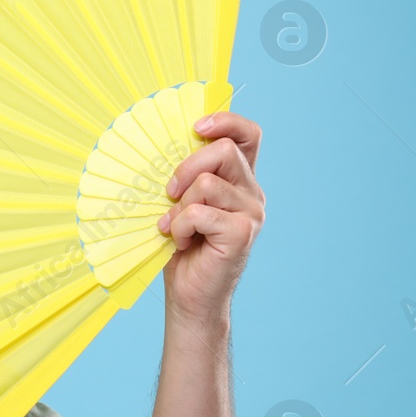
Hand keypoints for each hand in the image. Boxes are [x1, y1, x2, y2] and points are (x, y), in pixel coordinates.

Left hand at [157, 111, 265, 324]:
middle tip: (169, 193)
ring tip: (175, 227)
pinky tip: (179, 242)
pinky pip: (198, 212)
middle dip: (186, 167)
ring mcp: (251, 213)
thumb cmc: (181, 248)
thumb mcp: (180, 203)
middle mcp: (251, 193)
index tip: (197, 126)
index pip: (248, 135)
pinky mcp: (242, 233)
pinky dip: (178, 226)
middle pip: (223, 151)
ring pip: (207, 183)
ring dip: (179, 205)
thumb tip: (163, 146)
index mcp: (239, 181)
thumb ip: (186, 177)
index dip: (226, 121)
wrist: (189, 295)